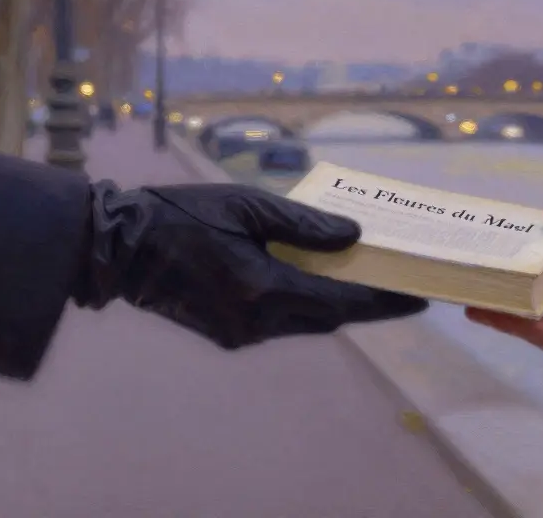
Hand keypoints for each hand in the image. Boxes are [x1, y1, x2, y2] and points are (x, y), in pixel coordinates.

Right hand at [76, 181, 427, 347]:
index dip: (385, 303)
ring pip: (308, 323)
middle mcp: (257, 321)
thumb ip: (304, 225)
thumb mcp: (247, 205)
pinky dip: (306, 305)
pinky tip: (316, 281)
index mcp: (263, 287)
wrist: (122, 249)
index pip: (342, 301)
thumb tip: (355, 238)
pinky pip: (283, 323)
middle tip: (403, 286)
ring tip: (367, 280)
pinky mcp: (230, 336)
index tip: (421, 299)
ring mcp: (242, 334)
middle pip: (331, 318)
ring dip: (337, 305)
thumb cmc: (183, 215)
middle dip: (369, 305)